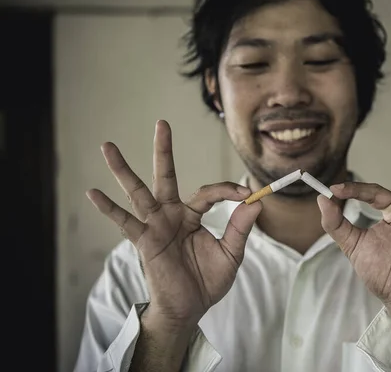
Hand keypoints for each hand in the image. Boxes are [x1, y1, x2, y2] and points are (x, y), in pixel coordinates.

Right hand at [86, 120, 261, 329]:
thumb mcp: (231, 253)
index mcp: (192, 215)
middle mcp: (172, 214)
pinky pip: (125, 222)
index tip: (247, 193)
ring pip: (139, 191)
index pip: (209, 192)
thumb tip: (257, 201)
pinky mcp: (145, 241)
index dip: (228, 190)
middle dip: (163, 150)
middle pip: (166, 176)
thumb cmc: (208, 280)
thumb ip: (240, 228)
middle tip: (162, 123)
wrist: (190, 307)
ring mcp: (156, 225)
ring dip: (123, 170)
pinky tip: (93, 192)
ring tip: (107, 146)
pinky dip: (109, 208)